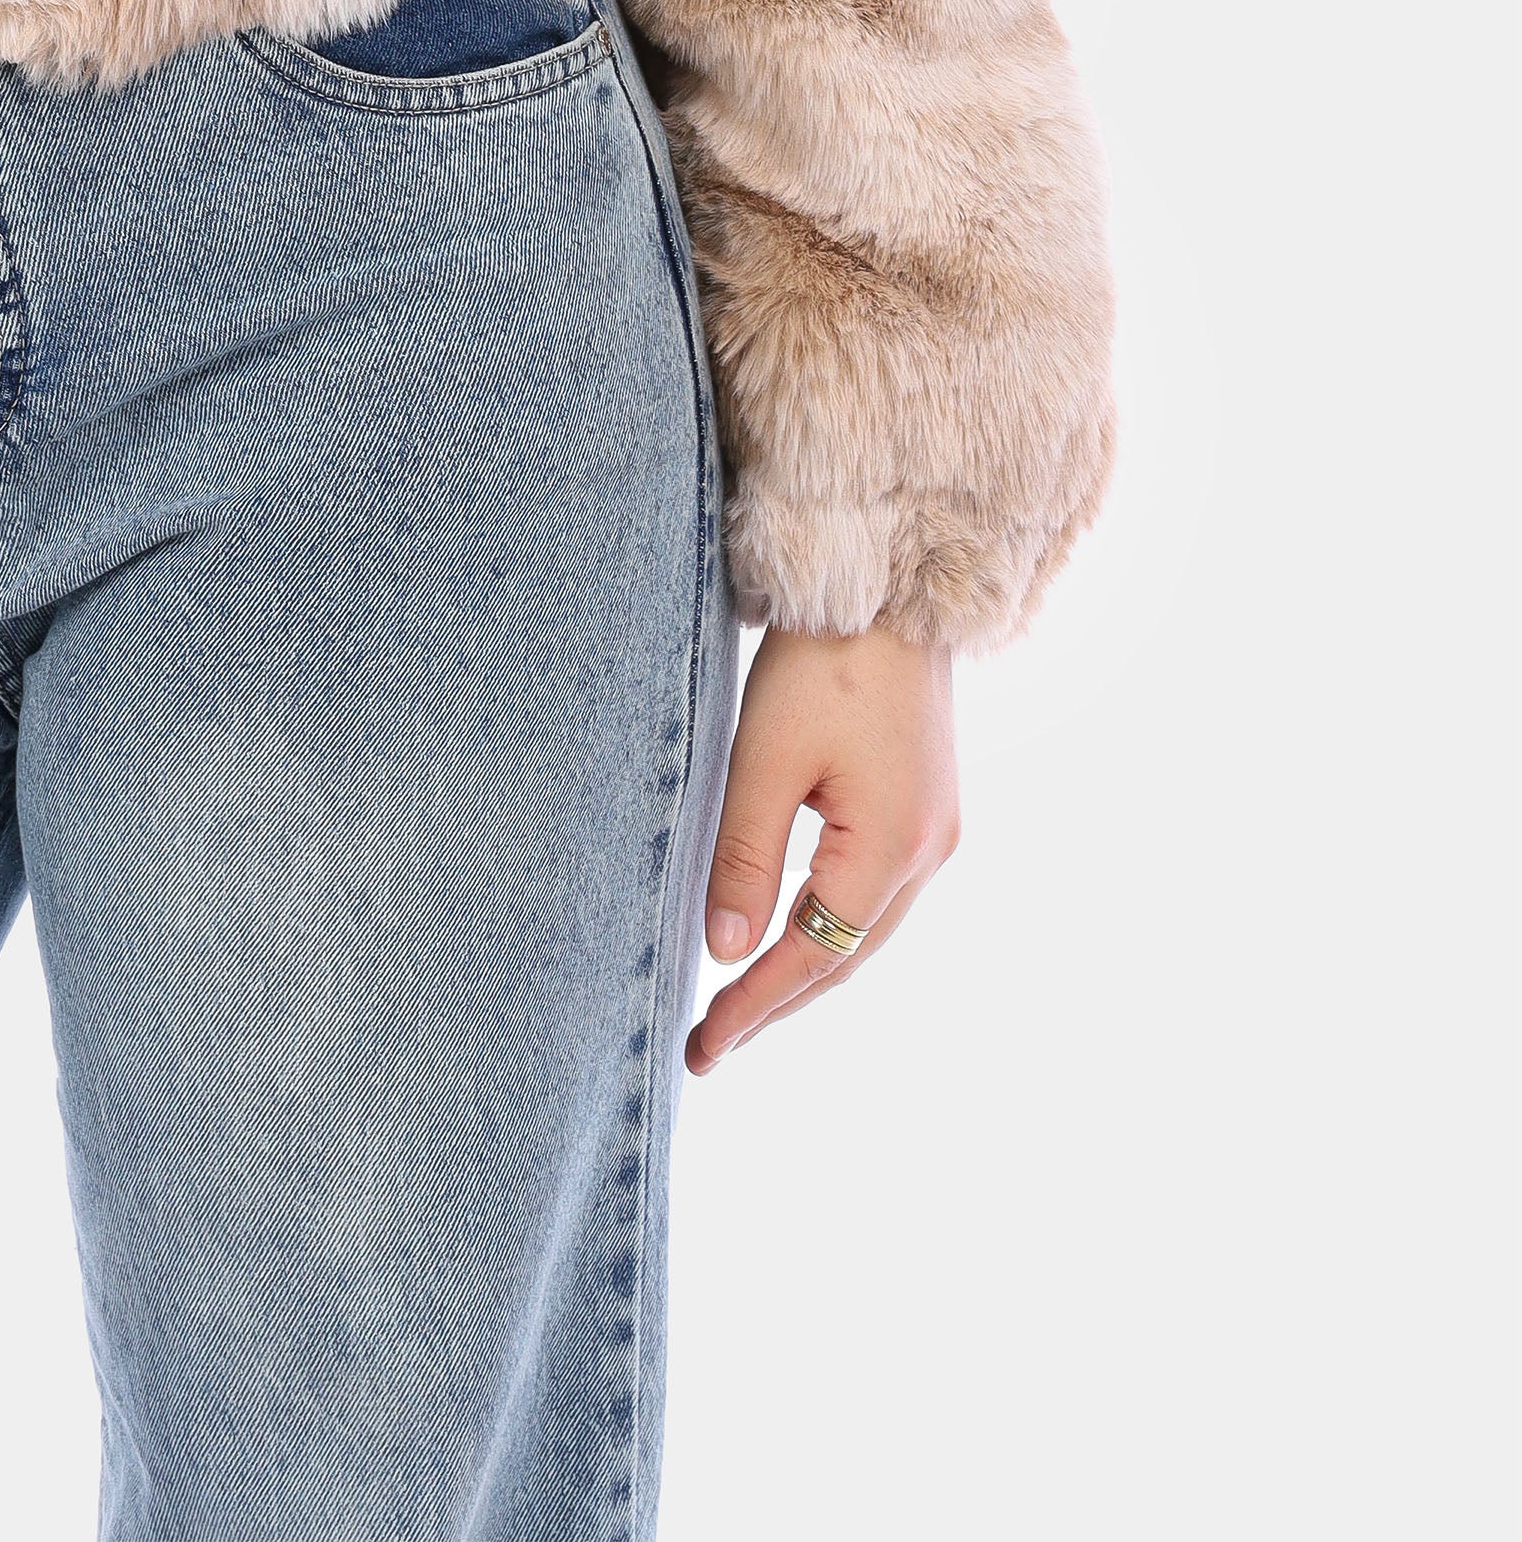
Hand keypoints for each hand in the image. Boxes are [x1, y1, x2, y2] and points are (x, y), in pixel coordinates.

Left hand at [685, 623, 959, 1073]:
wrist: (888, 590)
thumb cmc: (823, 664)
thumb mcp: (765, 758)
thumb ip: (746, 857)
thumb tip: (728, 952)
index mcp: (891, 849)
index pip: (812, 956)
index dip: (755, 1006)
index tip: (704, 1048)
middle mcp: (927, 853)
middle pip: (845, 955)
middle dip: (778, 1002)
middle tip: (711, 1043)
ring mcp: (935, 832)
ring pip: (863, 929)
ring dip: (805, 967)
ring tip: (740, 1002)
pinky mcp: (926, 807)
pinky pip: (874, 893)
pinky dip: (828, 924)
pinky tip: (789, 932)